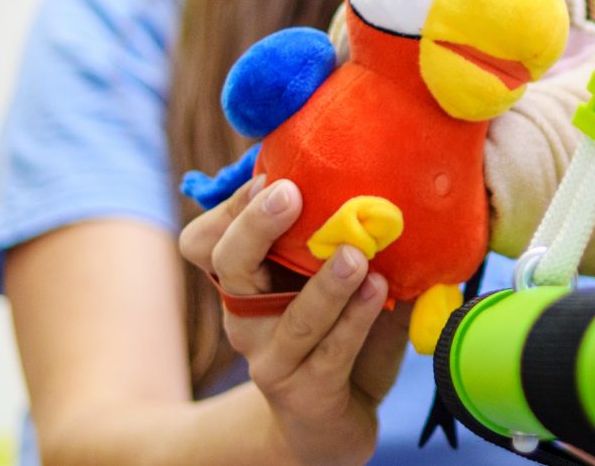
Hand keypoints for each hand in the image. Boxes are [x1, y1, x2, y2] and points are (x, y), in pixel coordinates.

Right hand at [179, 177, 409, 465]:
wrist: (332, 421)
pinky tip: (379, 291)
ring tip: (354, 254)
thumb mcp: (330, 284)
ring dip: (324, 282)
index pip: (206, 240)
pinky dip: (355, 319)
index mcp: (245, 282)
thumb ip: (341, 241)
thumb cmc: (334, 337)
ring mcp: (270, 356)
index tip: (269, 173)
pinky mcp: (304, 391)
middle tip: (289, 193)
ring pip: (290, 314)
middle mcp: (245, 316)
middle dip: (254, 225)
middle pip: (228, 264)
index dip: (231, 207)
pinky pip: (328, 353)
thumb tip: (387, 182)